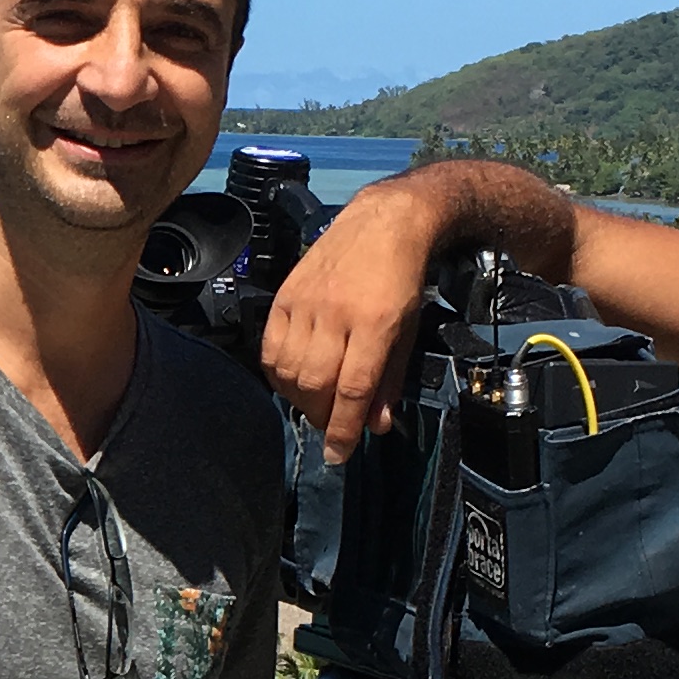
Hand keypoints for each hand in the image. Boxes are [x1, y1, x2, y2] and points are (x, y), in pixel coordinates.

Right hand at [258, 181, 448, 460]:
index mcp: (375, 323)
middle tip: (332, 423)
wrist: (384, 223)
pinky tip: (291, 380)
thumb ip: (389, 380)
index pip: (352, 389)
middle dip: (322, 416)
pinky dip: (277, 374)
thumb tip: (374, 426)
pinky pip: (270, 348)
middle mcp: (336, 313)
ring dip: (299, 399)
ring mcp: (306, 302)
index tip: (338, 455)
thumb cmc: (402, 280)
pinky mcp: (285, 294)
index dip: (343, 429)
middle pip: (316, 384)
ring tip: (315, 402)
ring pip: (289, 370)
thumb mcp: (407, 331)